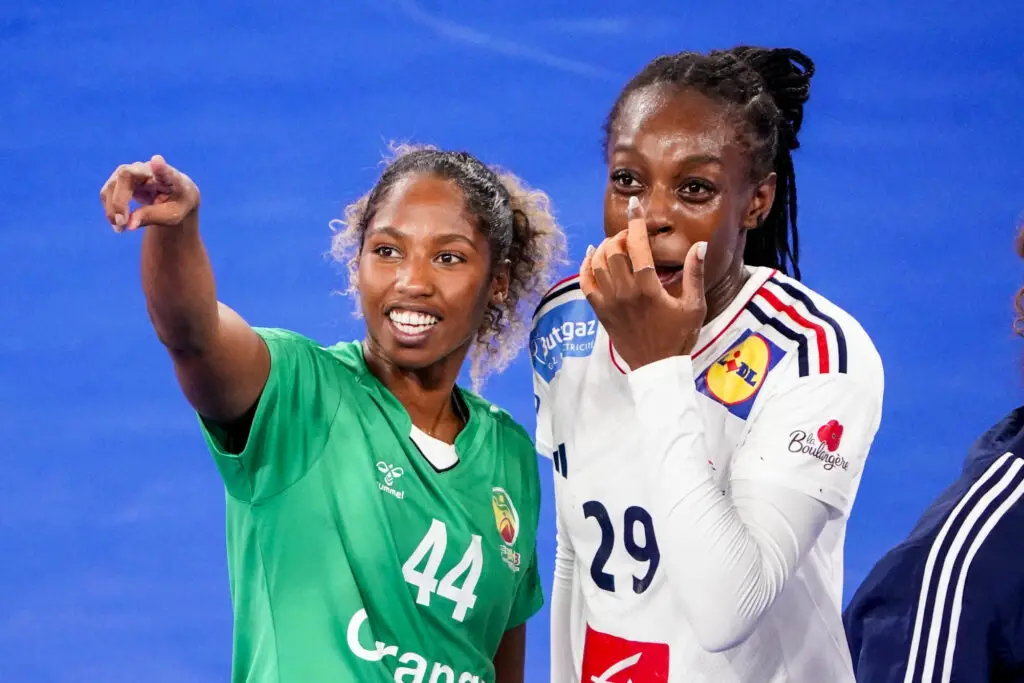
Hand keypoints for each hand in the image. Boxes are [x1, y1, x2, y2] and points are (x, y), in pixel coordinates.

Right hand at [99, 155, 199, 231]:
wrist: (174, 195)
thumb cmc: (176, 204)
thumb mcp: (172, 215)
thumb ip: (153, 216)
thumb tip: (129, 225)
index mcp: (170, 176)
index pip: (164, 170)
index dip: (160, 167)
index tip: (157, 161)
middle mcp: (148, 169)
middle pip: (125, 176)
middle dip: (119, 201)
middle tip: (121, 224)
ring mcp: (132, 171)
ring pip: (112, 185)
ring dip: (112, 208)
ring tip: (119, 229)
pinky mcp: (120, 179)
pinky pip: (108, 193)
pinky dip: (110, 209)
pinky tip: (118, 224)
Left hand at [580, 197, 706, 369]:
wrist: (657, 368)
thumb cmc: (679, 337)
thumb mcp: (694, 305)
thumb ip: (694, 274)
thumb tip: (700, 245)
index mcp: (648, 288)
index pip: (636, 245)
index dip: (635, 223)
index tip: (635, 207)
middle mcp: (625, 292)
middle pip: (613, 250)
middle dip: (620, 235)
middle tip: (631, 234)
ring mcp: (609, 302)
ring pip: (597, 263)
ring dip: (604, 247)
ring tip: (615, 243)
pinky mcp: (600, 312)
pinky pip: (586, 282)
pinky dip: (586, 265)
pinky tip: (591, 254)